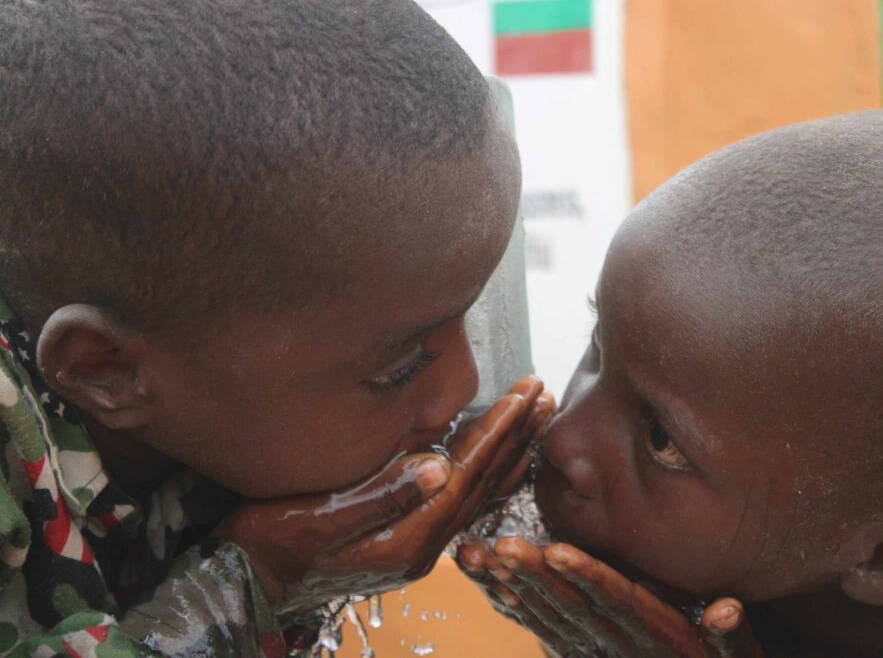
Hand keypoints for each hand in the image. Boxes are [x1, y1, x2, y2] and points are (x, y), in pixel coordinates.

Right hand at [217, 376, 554, 614]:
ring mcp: (417, 544)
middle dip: (516, 436)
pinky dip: (487, 471)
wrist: (247, 582)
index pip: (468, 476)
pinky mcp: (407, 537)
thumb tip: (439, 466)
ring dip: (509, 451)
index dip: (499, 433)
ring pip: (479, 492)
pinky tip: (498, 453)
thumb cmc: (272, 545)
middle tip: (543, 393)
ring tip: (534, 415)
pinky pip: (463, 500)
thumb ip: (382, 495)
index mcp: (407, 539)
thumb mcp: (319, 519)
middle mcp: (422, 545)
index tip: (525, 395)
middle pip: (484, 484)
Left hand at [457, 538, 764, 657]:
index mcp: (659, 640)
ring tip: (486, 555)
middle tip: (503, 546)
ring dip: (518, 587)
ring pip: (553, 617)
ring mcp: (599, 653)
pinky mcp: (584, 653)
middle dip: (538, 576)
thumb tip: (727, 610)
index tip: (560, 552)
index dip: (590, 577)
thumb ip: (731, 638)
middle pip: (576, 607)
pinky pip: (544, 629)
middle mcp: (622, 648)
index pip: (620, 604)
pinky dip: (517, 605)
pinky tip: (491, 580)